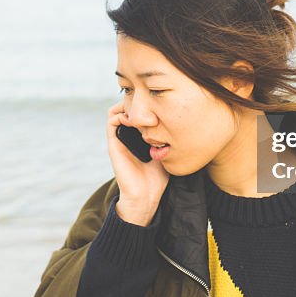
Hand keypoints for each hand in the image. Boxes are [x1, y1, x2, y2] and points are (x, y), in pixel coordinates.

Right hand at [106, 102, 169, 225]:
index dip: (144, 103)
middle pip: (126, 108)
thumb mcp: (166, 152)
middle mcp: (127, 135)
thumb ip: (169, 138)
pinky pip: (112, 121)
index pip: (137, 112)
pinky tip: (134, 118)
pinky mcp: (113, 144)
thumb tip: (183, 124)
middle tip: (148, 101)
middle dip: (135, 100)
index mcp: (138, 137)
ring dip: (126, 105)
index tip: (156, 101)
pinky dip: (120, 114)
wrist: (145, 195)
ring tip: (140, 108)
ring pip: (116, 111)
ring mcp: (119, 138)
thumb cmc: (158, 177)